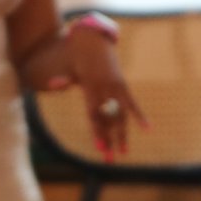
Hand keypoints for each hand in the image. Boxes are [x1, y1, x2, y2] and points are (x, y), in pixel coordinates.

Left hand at [52, 23, 142, 159]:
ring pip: (120, 115)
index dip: (98, 132)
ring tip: (124, 152)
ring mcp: (115, 88)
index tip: (100, 147)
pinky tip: (148, 128)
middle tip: (109, 160)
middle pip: (108, 120)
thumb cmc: (77, 58)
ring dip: (122, 134)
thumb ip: (64, 80)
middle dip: (109, 140)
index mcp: (90, 88)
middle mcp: (104, 90)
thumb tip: (52, 84)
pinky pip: (132, 103)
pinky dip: (139, 116)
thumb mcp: (70, 70)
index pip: (94, 115)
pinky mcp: (123, 85)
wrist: (93, 41)